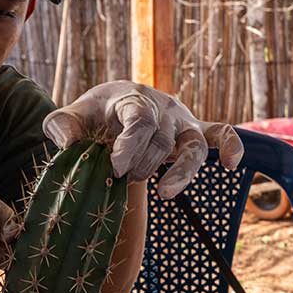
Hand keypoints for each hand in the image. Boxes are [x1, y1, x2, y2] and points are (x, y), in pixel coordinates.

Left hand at [42, 80, 243, 198]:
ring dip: (182, 171)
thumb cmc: (92, 114)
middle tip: (123, 178)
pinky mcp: (194, 131)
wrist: (113, 103)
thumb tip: (68, 142)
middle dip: (142, 164)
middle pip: (161, 139)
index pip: (139, 119)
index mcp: (130, 99)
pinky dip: (230, 145)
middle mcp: (161, 108)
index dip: (130, 144)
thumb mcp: (70, 116)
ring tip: (165, 193)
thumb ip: (61, 126)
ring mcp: (181, 120)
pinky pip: (221, 133)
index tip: (116, 167)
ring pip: (193, 144)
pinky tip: (231, 165)